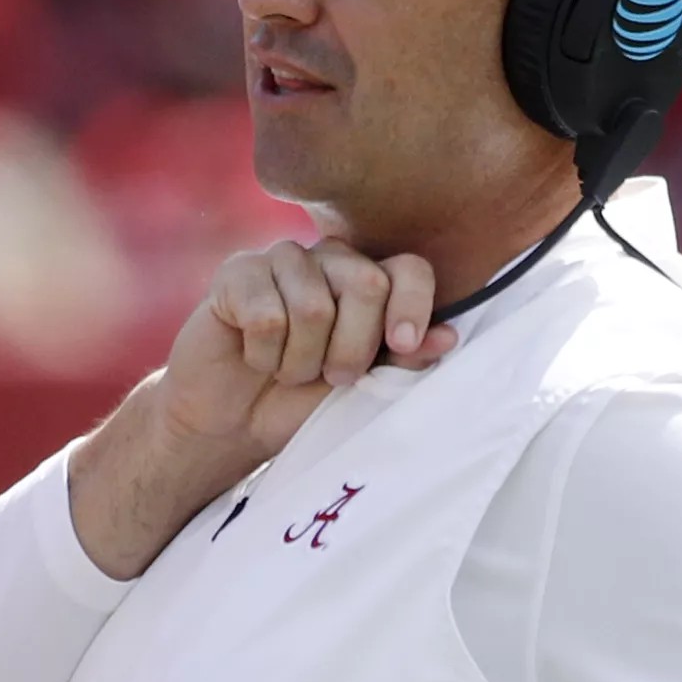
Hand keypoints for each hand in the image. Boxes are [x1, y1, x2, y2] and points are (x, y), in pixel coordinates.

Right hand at [158, 238, 456, 462]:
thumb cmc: (301, 401)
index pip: (409, 270)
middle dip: (351, 349)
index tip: (402, 347)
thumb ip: (402, 359)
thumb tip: (447, 337)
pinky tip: (254, 357)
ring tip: (287, 369)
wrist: (234, 423)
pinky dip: (264, 355)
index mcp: (370, 279)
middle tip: (330, 376)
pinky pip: (266, 315)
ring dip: (300, 361)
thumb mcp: (363, 387)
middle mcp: (330, 259)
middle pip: (366, 284)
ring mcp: (282, 259)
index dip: (412, 307)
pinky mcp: (238, 272)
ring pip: (313, 307)